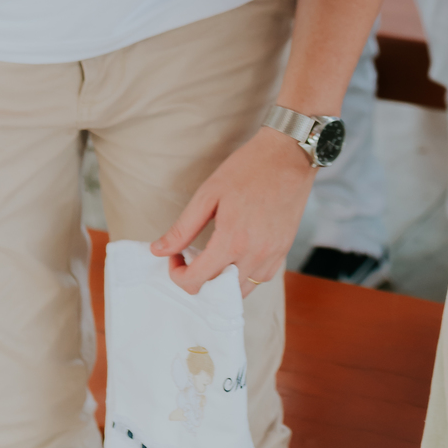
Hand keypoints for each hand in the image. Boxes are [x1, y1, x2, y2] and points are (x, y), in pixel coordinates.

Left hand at [151, 128, 314, 297]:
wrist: (289, 156)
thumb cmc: (248, 168)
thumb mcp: (209, 193)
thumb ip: (183, 227)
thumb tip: (159, 250)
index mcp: (232, 240)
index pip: (195, 280)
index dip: (177, 274)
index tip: (176, 256)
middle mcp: (254, 255)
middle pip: (216, 292)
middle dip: (196, 278)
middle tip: (192, 255)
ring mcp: (272, 255)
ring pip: (239, 292)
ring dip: (221, 282)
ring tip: (213, 257)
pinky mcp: (284, 251)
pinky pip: (259, 280)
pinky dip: (242, 277)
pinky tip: (236, 256)